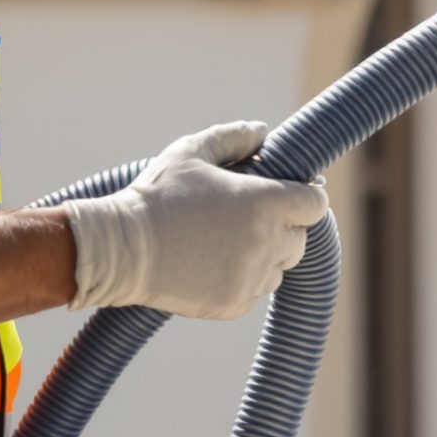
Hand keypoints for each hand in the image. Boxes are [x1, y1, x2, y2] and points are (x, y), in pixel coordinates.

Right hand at [64, 121, 329, 319]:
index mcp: (264, 202)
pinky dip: (241, 279)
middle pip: (299, 239)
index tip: (290, 193)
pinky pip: (253, 291)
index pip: (315, 203)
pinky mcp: (233, 304)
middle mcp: (266, 243)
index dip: (305, 196)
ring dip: (263, 255)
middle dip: (282, 226)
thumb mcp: (191, 151)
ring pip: (278, 268)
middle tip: (248, 216)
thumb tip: (262, 131)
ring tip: (224, 240)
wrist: (121, 249)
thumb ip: (233, 137)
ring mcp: (251, 278)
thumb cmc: (158, 194)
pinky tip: (210, 262)